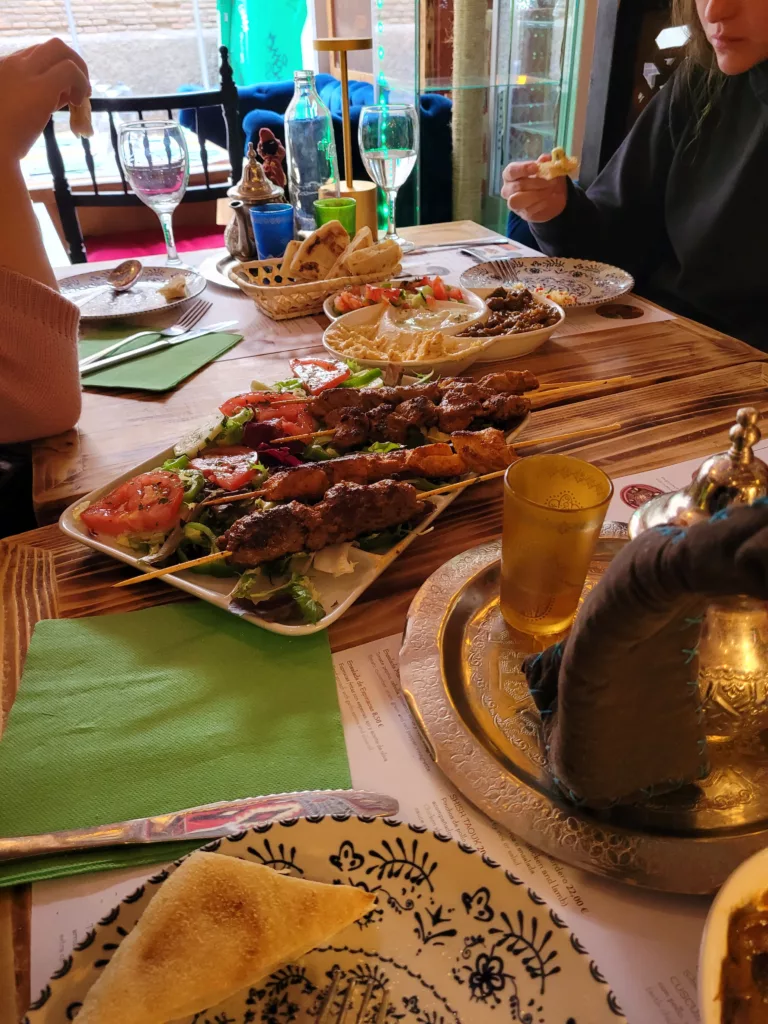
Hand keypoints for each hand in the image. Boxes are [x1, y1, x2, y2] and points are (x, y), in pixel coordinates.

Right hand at [0, 39, 89, 162]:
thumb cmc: (2, 141)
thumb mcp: (17, 113)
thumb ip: (38, 100)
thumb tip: (65, 96)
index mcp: (2, 69)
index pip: (35, 57)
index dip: (54, 73)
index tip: (63, 96)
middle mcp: (10, 64)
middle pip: (50, 47)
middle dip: (71, 64)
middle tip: (80, 92)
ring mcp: (24, 72)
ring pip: (60, 49)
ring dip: (79, 71)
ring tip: (82, 98)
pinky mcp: (40, 87)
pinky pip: (71, 70)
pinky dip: (82, 83)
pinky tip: (79, 104)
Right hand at [501, 155, 566, 223]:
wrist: (553, 196)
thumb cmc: (545, 178)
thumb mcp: (548, 167)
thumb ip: (545, 162)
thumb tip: (544, 158)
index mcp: (511, 174)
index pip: (511, 171)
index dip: (523, 169)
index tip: (536, 167)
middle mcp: (508, 189)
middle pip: (517, 186)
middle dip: (536, 182)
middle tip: (552, 181)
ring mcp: (514, 204)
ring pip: (518, 200)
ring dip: (536, 194)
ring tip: (550, 190)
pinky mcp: (523, 214)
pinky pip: (529, 209)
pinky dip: (542, 203)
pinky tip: (550, 198)